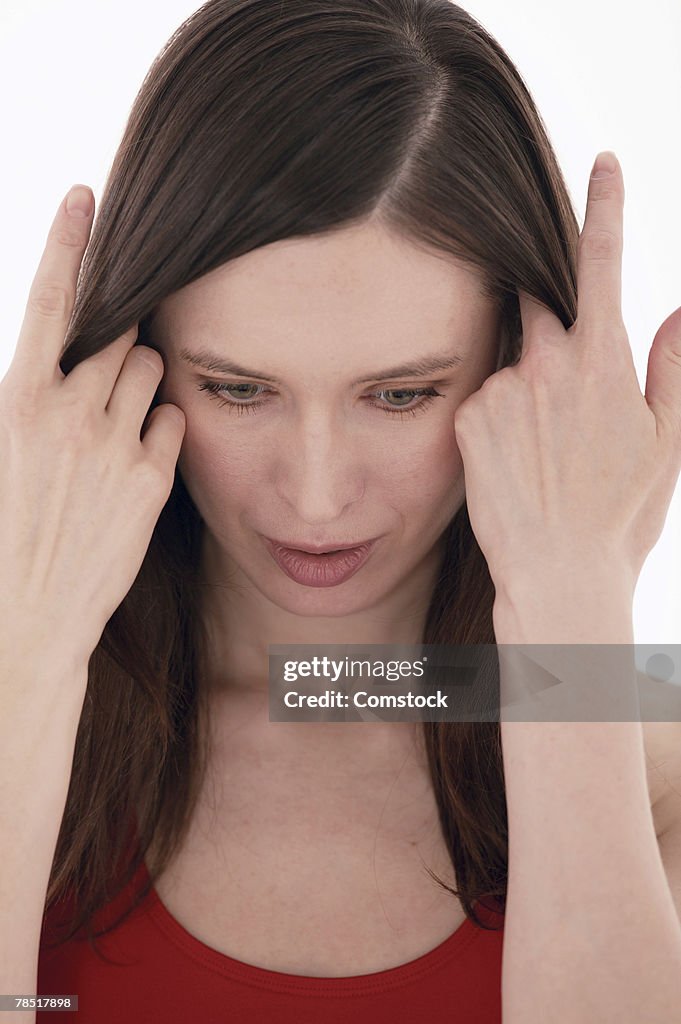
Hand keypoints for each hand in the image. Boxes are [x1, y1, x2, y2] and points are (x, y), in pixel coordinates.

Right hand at [0, 185, 185, 673]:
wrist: (26, 616)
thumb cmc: (1, 532)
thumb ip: (26, 396)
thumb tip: (48, 359)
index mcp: (17, 399)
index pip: (51, 300)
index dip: (69, 241)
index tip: (86, 195)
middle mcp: (69, 414)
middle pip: (118, 330)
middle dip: (117, 335)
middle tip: (106, 363)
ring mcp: (115, 446)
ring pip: (152, 369)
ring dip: (140, 380)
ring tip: (113, 419)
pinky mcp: (152, 480)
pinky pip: (174, 418)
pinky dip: (162, 425)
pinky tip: (136, 454)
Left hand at [452, 152, 680, 591]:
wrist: (559, 576)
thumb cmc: (621, 517)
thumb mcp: (669, 442)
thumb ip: (677, 367)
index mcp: (603, 362)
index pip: (600, 263)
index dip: (605, 207)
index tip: (603, 163)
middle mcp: (545, 364)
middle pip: (538, 302)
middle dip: (551, 320)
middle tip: (566, 385)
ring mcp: (500, 390)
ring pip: (512, 359)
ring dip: (529, 386)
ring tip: (546, 453)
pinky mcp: (467, 420)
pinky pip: (483, 396)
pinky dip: (500, 416)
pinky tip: (517, 462)